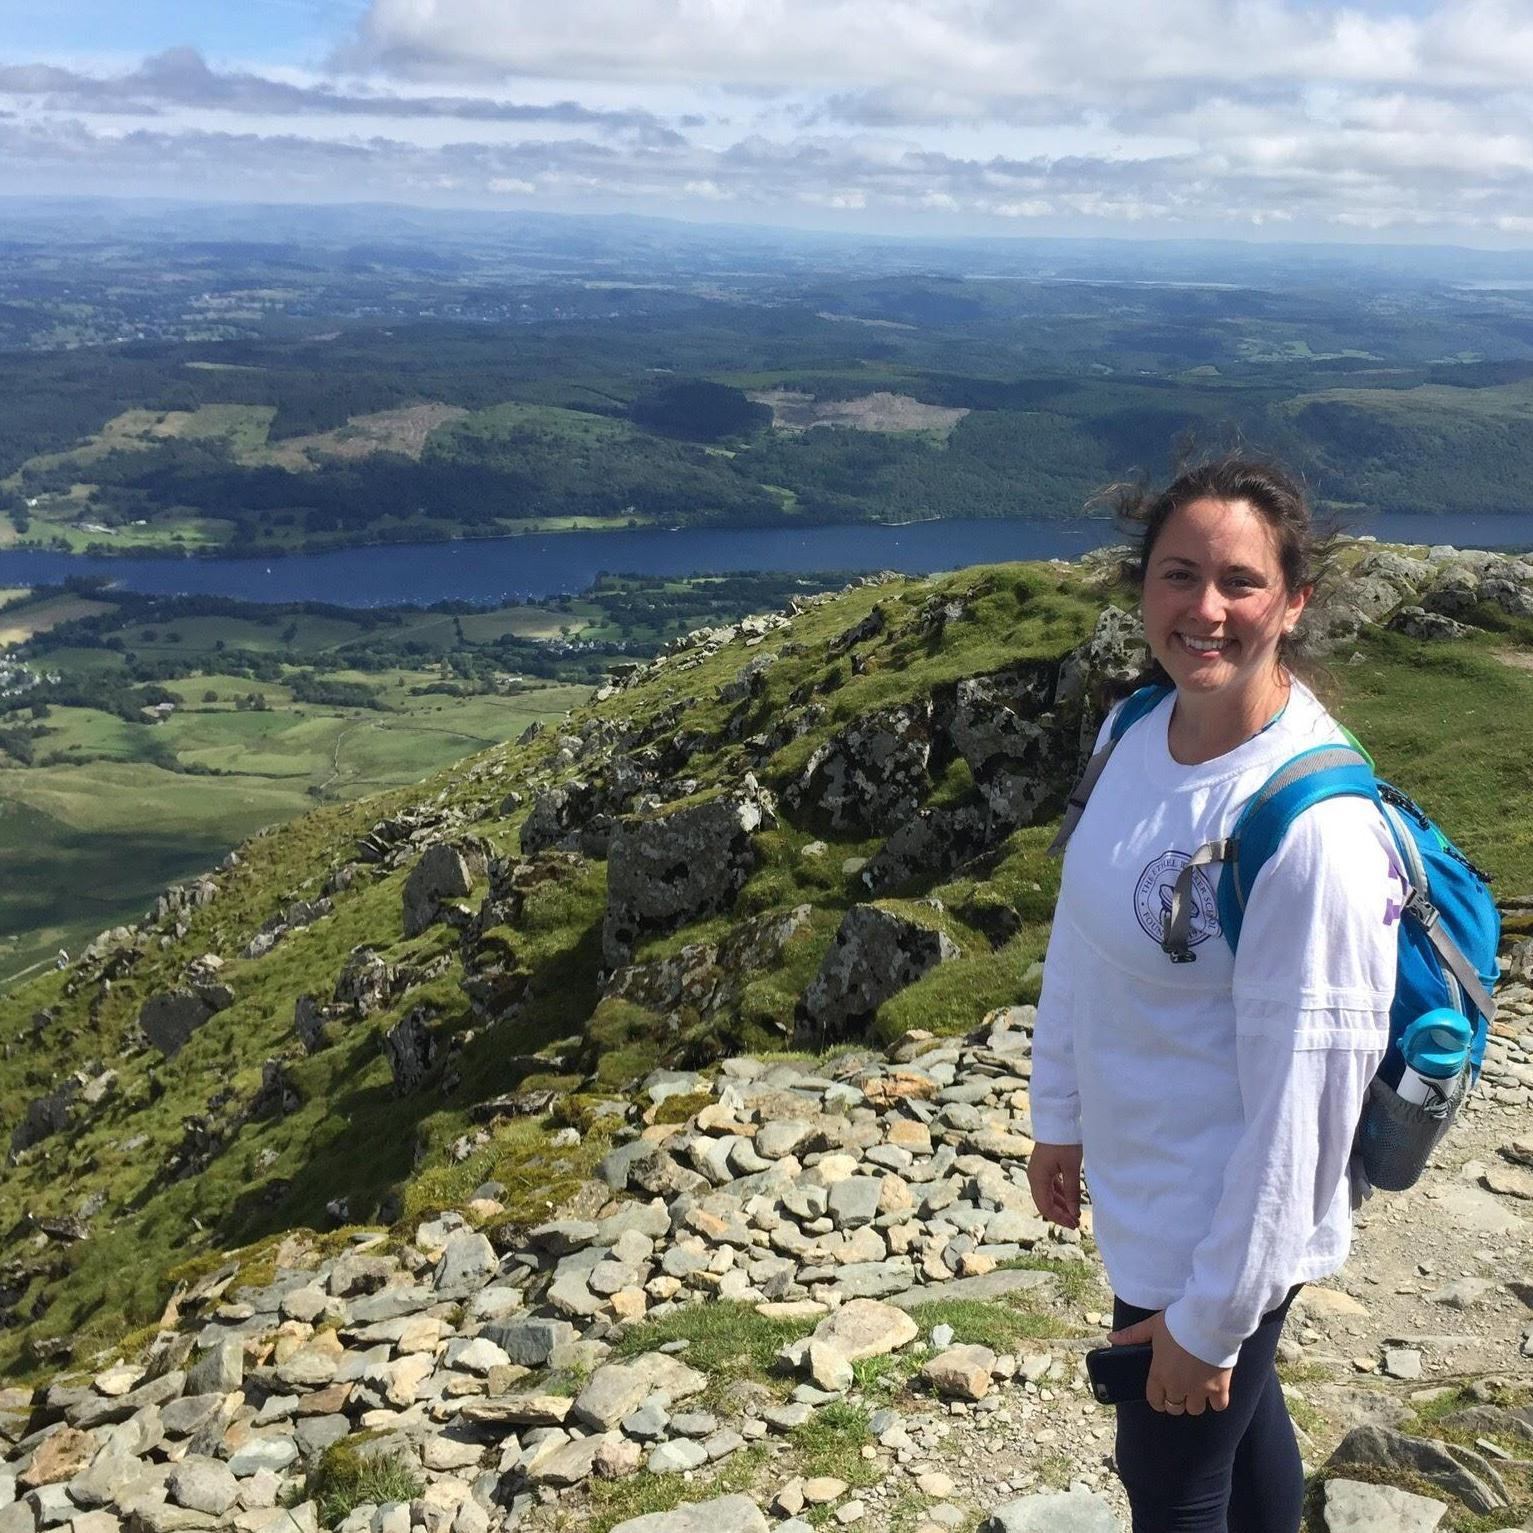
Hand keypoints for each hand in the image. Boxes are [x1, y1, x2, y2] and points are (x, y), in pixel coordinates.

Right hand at [1027, 1141, 1082, 1228]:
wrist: (1057, 1119)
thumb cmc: (1064, 1142)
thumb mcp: (1071, 1168)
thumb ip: (1072, 1192)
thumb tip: (1073, 1213)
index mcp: (1038, 1178)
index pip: (1045, 1206)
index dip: (1059, 1219)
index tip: (1075, 1225)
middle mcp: (1034, 1176)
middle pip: (1045, 1202)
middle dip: (1060, 1214)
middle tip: (1077, 1223)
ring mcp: (1038, 1171)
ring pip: (1047, 1195)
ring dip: (1060, 1205)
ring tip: (1076, 1213)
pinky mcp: (1044, 1166)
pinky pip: (1049, 1186)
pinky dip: (1059, 1194)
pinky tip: (1070, 1199)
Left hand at [1107, 1311, 1232, 1414]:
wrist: (1208, 1321)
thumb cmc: (1178, 1322)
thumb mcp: (1152, 1326)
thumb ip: (1132, 1335)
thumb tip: (1111, 1338)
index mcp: (1160, 1374)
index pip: (1155, 1400)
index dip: (1157, 1400)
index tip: (1160, 1395)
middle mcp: (1179, 1387)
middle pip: (1175, 1408)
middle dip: (1175, 1400)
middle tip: (1178, 1388)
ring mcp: (1201, 1390)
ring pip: (1195, 1409)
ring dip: (1194, 1401)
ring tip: (1195, 1388)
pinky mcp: (1220, 1388)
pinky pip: (1219, 1406)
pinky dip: (1216, 1401)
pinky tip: (1214, 1389)